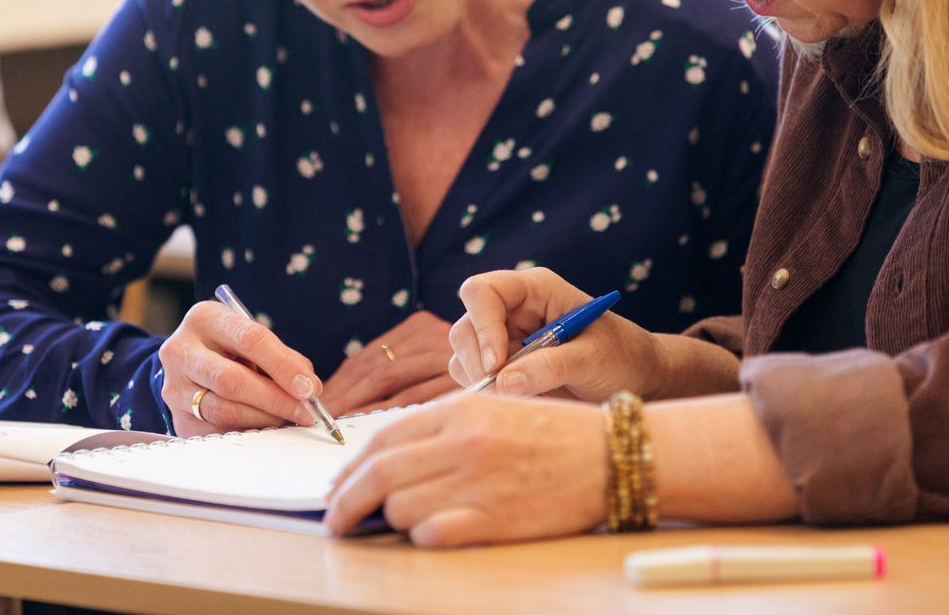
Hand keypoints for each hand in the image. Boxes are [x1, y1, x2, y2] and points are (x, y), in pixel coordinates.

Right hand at [159, 300, 322, 436]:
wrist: (193, 362)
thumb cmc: (232, 348)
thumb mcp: (255, 339)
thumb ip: (284, 359)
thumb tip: (309, 390)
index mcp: (205, 318)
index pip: (249, 339)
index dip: (283, 366)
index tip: (309, 388)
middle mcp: (181, 350)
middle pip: (230, 380)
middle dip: (275, 399)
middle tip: (304, 411)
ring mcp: (174, 386)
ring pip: (222, 409)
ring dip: (263, 418)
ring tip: (287, 419)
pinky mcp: (178, 416)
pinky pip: (216, 431)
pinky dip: (247, 431)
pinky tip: (265, 427)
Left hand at [321, 311, 457, 416]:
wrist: (523, 377)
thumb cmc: (465, 375)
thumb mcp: (428, 364)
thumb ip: (394, 372)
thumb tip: (343, 397)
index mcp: (419, 327)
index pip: (369, 355)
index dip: (340, 381)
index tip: (317, 403)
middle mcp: (432, 333)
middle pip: (374, 364)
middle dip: (343, 394)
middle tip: (319, 417)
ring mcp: (446, 353)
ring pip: (387, 377)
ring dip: (357, 402)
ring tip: (336, 422)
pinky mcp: (457, 377)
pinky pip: (412, 396)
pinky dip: (385, 409)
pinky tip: (367, 424)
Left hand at [324, 394, 606, 545]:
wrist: (611, 456)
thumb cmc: (554, 434)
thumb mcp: (494, 409)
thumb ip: (444, 429)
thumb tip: (391, 459)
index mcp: (459, 411)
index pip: (381, 440)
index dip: (350, 469)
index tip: (338, 487)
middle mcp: (462, 444)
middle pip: (378, 476)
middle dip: (346, 502)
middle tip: (336, 520)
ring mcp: (478, 482)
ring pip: (401, 508)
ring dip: (392, 521)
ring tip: (403, 524)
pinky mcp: (495, 520)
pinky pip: (434, 535)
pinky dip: (423, 538)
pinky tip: (432, 534)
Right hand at [447, 268, 664, 400]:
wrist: (639, 381)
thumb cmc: (623, 357)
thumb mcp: (593, 360)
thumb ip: (550, 367)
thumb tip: (503, 383)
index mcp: (534, 290)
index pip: (482, 292)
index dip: (482, 325)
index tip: (498, 364)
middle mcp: (512, 310)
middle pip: (465, 328)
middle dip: (478, 362)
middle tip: (504, 392)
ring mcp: (504, 340)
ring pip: (464, 357)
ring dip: (482, 383)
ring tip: (523, 398)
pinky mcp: (503, 369)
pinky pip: (475, 381)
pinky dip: (487, 396)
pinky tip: (521, 403)